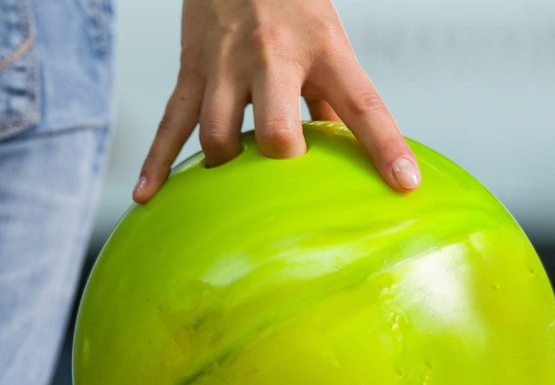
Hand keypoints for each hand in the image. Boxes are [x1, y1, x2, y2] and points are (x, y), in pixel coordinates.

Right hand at [133, 0, 420, 202]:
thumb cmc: (291, 2)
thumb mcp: (327, 39)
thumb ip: (334, 96)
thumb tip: (346, 147)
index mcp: (322, 50)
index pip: (363, 105)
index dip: (386, 147)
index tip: (405, 184)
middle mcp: (273, 57)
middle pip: (274, 130)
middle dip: (280, 161)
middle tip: (286, 181)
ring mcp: (225, 64)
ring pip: (217, 134)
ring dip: (228, 168)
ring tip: (234, 187)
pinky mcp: (191, 68)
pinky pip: (173, 121)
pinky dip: (158, 162)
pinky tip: (149, 195)